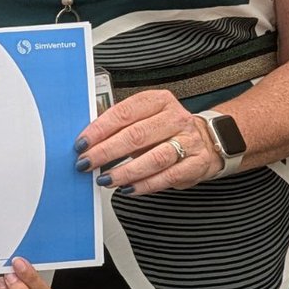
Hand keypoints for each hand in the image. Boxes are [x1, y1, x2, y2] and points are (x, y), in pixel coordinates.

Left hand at [73, 90, 220, 194]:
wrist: (206, 139)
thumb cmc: (166, 128)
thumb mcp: (146, 117)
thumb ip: (121, 125)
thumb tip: (89, 140)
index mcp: (158, 101)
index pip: (124, 113)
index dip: (100, 129)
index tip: (82, 143)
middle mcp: (175, 118)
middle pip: (136, 135)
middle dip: (106, 152)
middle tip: (88, 162)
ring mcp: (188, 140)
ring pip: (153, 158)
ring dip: (125, 171)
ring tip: (106, 179)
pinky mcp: (196, 163)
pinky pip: (168, 176)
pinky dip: (145, 184)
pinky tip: (129, 188)